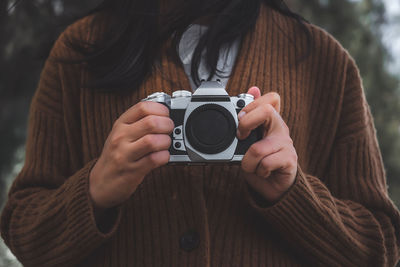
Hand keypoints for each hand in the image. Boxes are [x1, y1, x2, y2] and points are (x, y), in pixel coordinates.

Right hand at [89, 102, 173, 212]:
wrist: (100, 182)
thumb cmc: (116, 156)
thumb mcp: (122, 134)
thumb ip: (139, 123)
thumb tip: (164, 114)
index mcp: (120, 124)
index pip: (143, 108)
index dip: (160, 109)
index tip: (166, 115)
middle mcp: (121, 137)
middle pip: (151, 123)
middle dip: (167, 125)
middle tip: (169, 130)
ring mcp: (125, 154)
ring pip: (153, 141)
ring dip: (166, 142)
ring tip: (165, 144)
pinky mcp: (133, 171)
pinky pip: (155, 160)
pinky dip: (164, 157)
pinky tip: (162, 156)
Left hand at [238, 87, 297, 202]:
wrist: (275, 187)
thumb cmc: (261, 161)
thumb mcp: (250, 138)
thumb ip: (250, 116)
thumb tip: (253, 88)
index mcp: (272, 121)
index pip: (271, 98)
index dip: (253, 104)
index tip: (240, 118)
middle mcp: (281, 129)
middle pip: (268, 111)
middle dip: (246, 124)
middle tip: (240, 137)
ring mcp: (287, 144)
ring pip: (258, 148)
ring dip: (248, 162)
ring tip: (252, 166)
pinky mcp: (289, 160)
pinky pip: (265, 163)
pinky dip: (258, 171)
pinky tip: (263, 172)